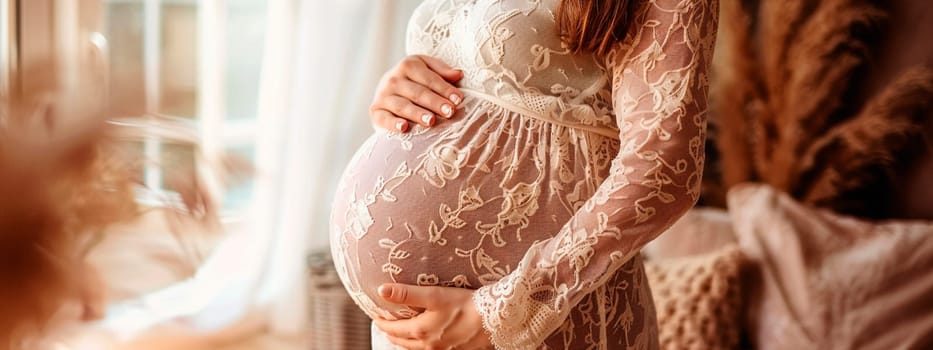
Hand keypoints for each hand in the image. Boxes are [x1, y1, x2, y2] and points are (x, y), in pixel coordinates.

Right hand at [370, 55, 463, 132]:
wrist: (387, 92)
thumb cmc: (415, 81)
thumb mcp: (427, 70)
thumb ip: (442, 71)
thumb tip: (458, 74)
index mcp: (408, 65)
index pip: (429, 78)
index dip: (445, 89)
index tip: (459, 100)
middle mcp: (393, 79)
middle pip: (418, 92)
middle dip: (435, 102)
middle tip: (449, 112)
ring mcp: (383, 95)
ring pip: (403, 106)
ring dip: (417, 114)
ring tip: (431, 121)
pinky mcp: (375, 111)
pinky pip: (384, 118)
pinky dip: (393, 123)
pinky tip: (404, 128)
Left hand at [374, 283, 492, 349]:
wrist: (494, 318)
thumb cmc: (464, 304)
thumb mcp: (433, 295)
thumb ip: (406, 294)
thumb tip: (382, 291)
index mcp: (420, 331)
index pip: (393, 329)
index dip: (382, 323)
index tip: (376, 317)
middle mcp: (429, 345)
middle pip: (403, 341)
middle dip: (392, 333)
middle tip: (385, 325)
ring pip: (417, 348)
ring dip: (406, 341)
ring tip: (402, 334)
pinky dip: (423, 345)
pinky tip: (428, 339)